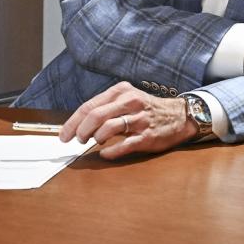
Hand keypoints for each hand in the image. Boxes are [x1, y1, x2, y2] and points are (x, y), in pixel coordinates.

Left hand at [58, 81, 196, 159]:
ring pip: (106, 129)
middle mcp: (130, 102)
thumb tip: (80, 124)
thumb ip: (107, 107)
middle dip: (80, 132)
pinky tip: (106, 153)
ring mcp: (139, 119)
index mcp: (122, 91)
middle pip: (95, 116)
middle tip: (78, 140)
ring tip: (96, 142)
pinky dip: (109, 152)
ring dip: (95, 139)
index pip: (89, 106)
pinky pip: (122, 146)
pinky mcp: (146, 136)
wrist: (180, 116)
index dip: (72, 122)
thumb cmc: (148, 109)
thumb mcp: (128, 98)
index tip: (64, 135)